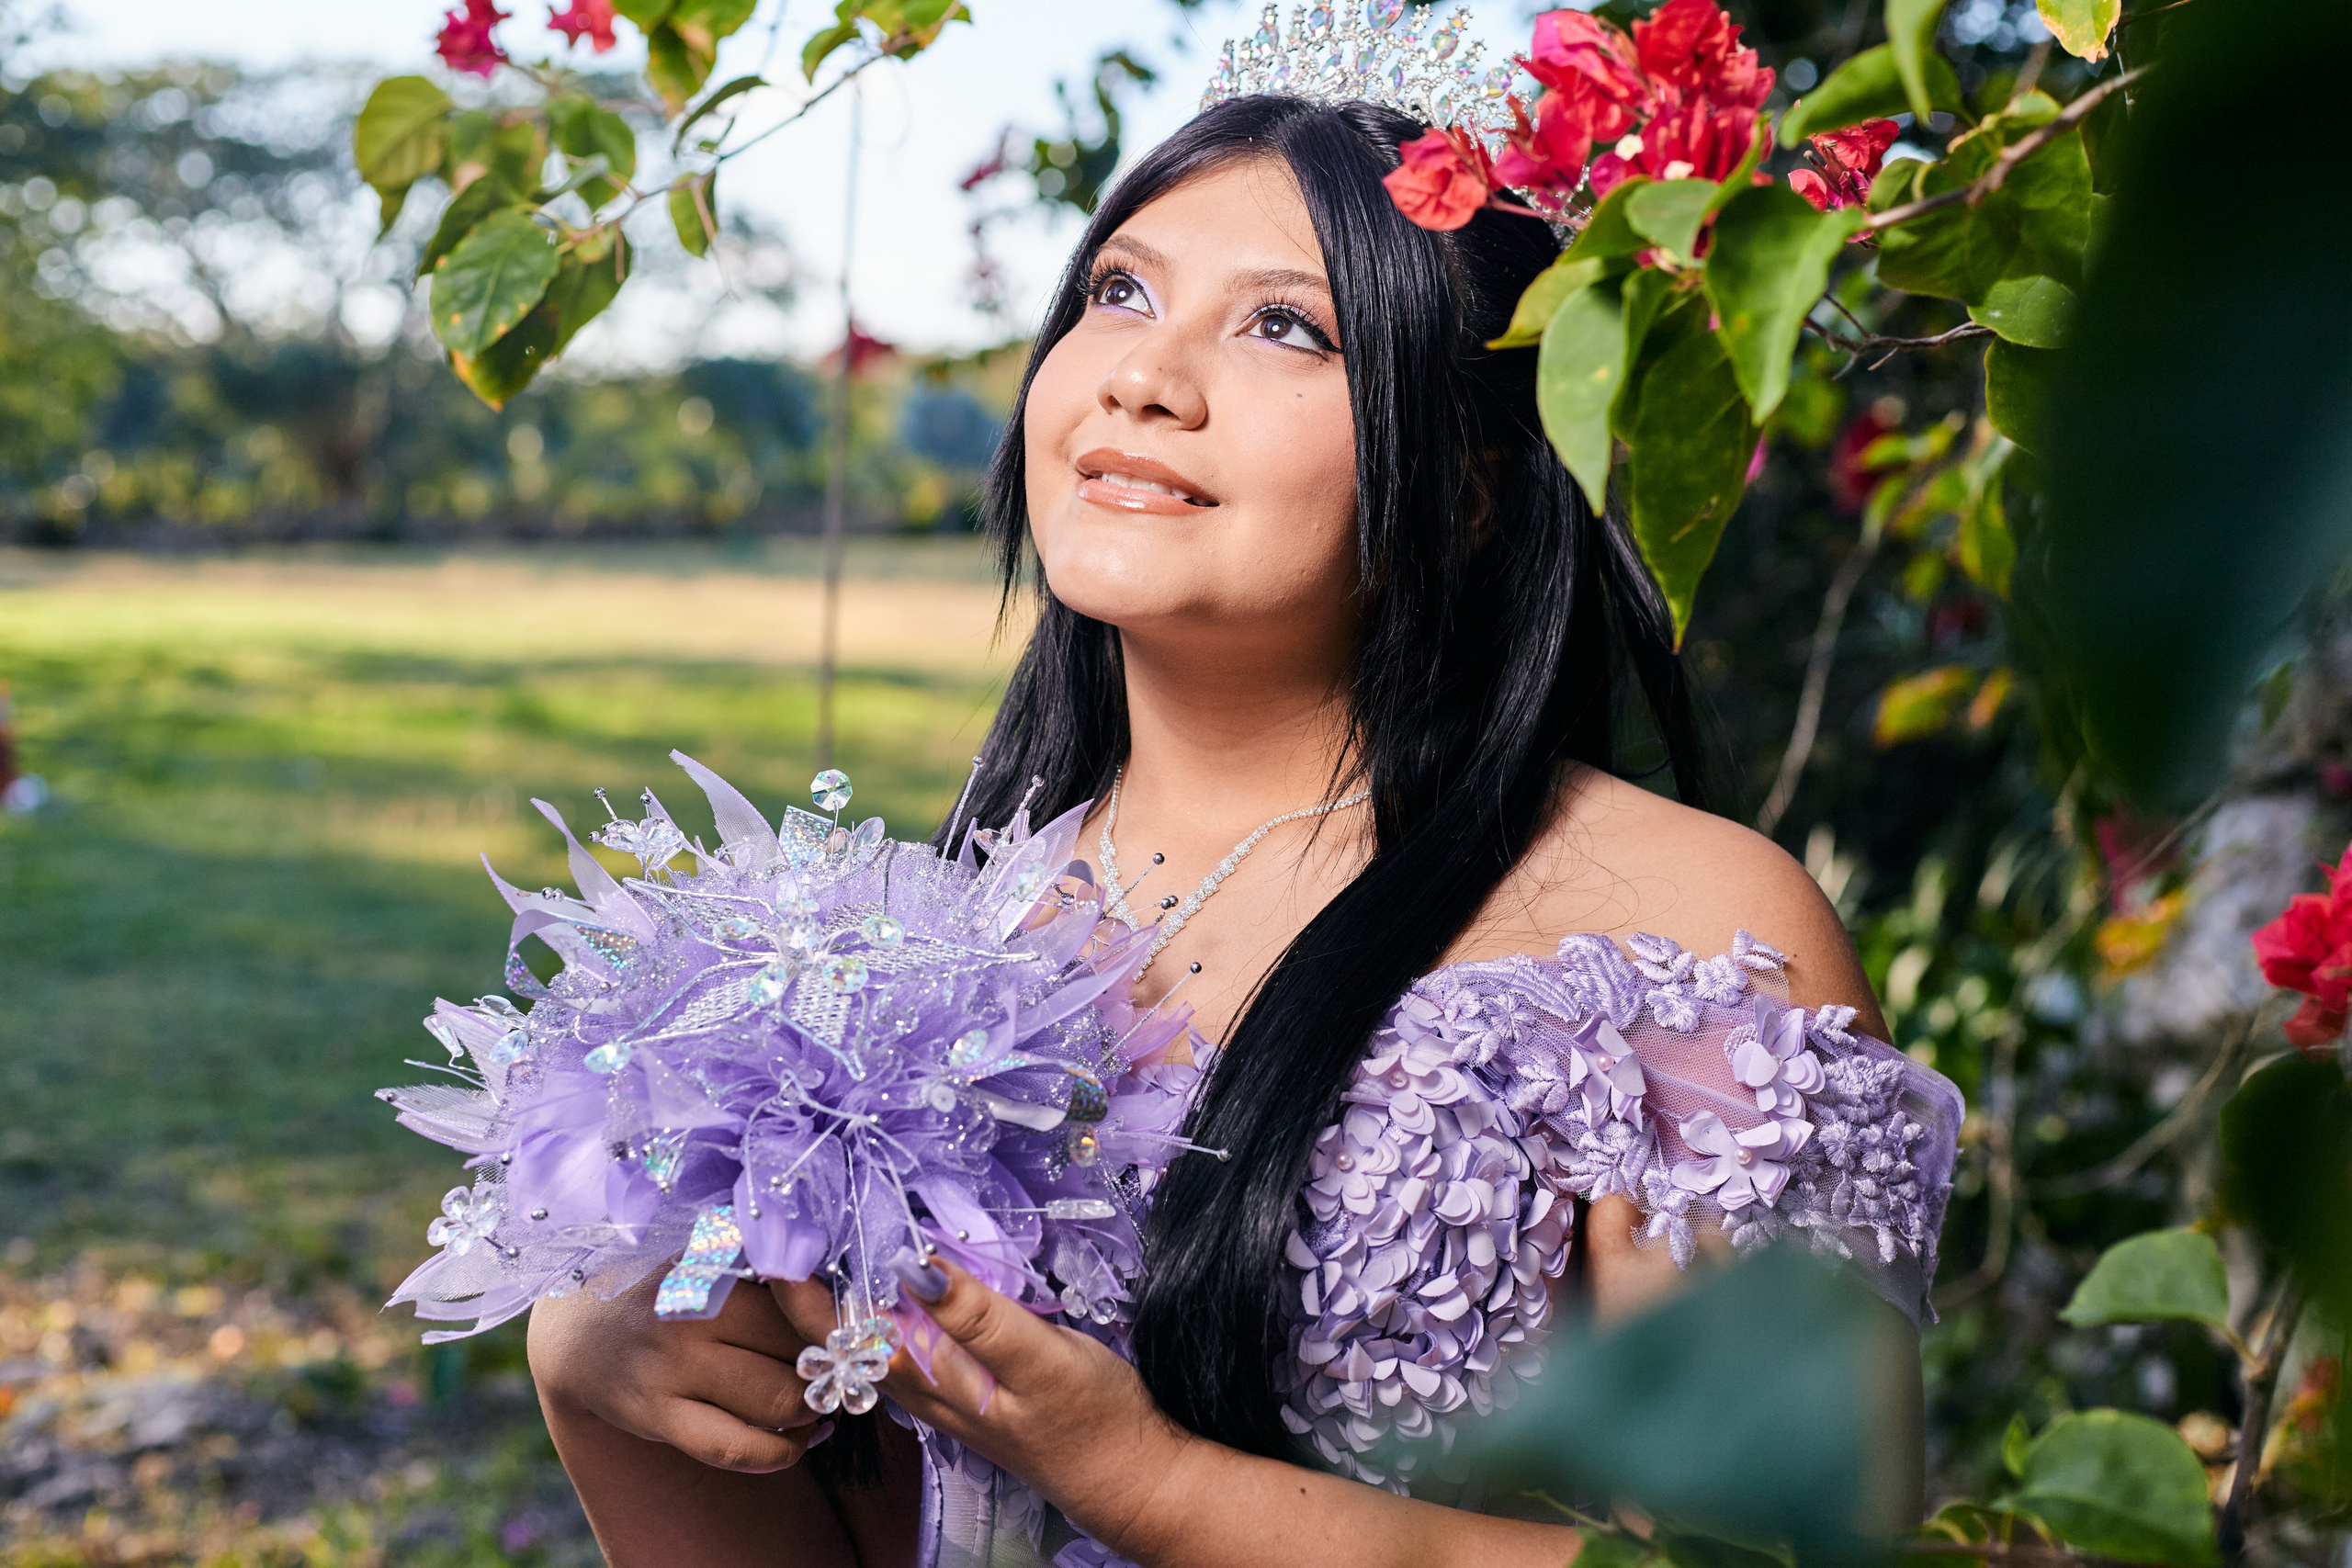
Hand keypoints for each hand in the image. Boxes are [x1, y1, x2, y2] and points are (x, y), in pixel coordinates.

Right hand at [529, 1268, 827, 1472]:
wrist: (580, 1329)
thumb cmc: (663, 1289)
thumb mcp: (707, 1258)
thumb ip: (764, 1268)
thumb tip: (844, 1294)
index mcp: (716, 1268)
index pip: (803, 1301)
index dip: (839, 1322)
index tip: (857, 1331)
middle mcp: (697, 1317)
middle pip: (800, 1352)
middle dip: (833, 1367)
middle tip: (844, 1369)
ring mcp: (674, 1370)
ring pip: (777, 1403)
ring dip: (815, 1411)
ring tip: (824, 1403)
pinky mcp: (658, 1416)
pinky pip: (735, 1449)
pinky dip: (781, 1452)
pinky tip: (799, 1440)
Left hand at [769, 1262, 1195, 1557]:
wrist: (1131, 1478)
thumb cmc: (1093, 1419)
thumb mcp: (1041, 1359)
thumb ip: (978, 1317)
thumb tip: (913, 1265)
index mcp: (932, 1378)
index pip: (845, 1328)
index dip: (807, 1284)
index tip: (780, 1230)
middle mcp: (925, 1388)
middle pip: (846, 1335)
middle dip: (811, 1285)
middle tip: (787, 1220)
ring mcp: (945, 1390)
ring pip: (872, 1339)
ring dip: (842, 1295)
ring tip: (822, 1241)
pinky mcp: (969, 1385)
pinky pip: (905, 1342)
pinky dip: (884, 1308)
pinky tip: (889, 1284)